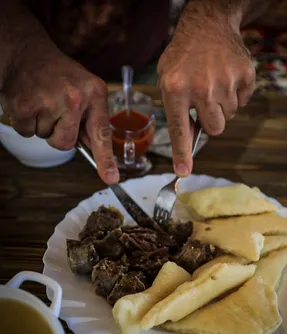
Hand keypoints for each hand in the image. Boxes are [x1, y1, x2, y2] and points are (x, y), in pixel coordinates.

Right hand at [0, 46, 118, 183]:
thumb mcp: (86, 90)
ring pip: (45, 138)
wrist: (28, 52)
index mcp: (95, 93)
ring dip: (42, 125)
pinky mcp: (24, 105)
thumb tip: (94, 150)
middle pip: (66, 143)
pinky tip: (30, 103)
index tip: (111, 178)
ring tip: (42, 102)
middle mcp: (75, 98)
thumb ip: (91, 120)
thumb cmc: (60, 76)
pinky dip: (25, 122)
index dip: (106, 159)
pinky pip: (27, 132)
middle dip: (58, 134)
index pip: (102, 133)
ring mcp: (49, 101)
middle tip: (55, 112)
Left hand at [157, 5, 254, 176]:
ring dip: (221, 106)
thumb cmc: (183, 57)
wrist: (207, 25)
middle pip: (215, 129)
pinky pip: (242, 102)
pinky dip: (235, 94)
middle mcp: (201, 88)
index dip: (182, 154)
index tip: (184, 172)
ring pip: (229, 116)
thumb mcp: (166, 80)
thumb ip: (175, 110)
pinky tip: (225, 77)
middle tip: (204, 102)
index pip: (179, 130)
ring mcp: (226, 81)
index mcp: (175, 89)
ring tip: (213, 83)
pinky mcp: (245, 75)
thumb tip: (187, 140)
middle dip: (211, 120)